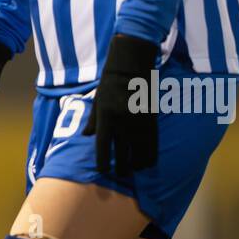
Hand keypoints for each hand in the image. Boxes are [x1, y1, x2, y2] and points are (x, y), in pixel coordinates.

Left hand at [83, 33, 159, 176]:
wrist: (132, 65)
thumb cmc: (110, 82)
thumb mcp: (97, 100)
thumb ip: (93, 121)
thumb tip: (86, 137)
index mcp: (106, 118)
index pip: (103, 148)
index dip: (103, 164)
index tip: (104, 171)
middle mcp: (123, 123)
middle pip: (122, 156)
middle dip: (121, 168)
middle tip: (121, 173)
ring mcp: (139, 123)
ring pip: (140, 155)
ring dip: (136, 165)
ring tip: (133, 168)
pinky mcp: (152, 121)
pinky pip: (153, 146)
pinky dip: (149, 157)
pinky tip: (146, 162)